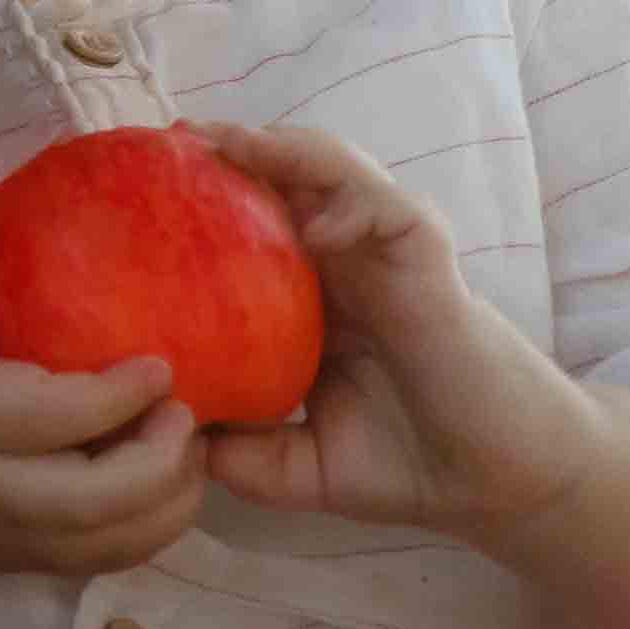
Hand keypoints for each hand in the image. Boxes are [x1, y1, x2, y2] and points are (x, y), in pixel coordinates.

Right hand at [0, 150, 210, 595]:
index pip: (71, 415)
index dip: (132, 392)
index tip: (164, 358)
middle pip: (114, 496)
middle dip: (170, 454)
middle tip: (189, 405)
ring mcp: (12, 539)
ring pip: (122, 542)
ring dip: (173, 500)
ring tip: (187, 444)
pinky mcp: (17, 566)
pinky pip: (106, 562)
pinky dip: (148, 529)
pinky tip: (158, 482)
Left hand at [176, 118, 602, 542]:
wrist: (498, 487)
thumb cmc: (408, 465)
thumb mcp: (297, 468)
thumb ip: (239, 454)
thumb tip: (161, 442)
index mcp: (312, 296)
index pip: (250, 222)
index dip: (199, 198)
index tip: (131, 187)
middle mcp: (346, 261)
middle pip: (283, 178)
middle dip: (228, 150)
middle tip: (163, 140)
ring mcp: (389, 254)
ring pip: (333, 171)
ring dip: (280, 151)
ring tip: (224, 143)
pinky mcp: (432, 264)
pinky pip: (390, 211)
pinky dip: (352, 203)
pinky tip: (315, 224)